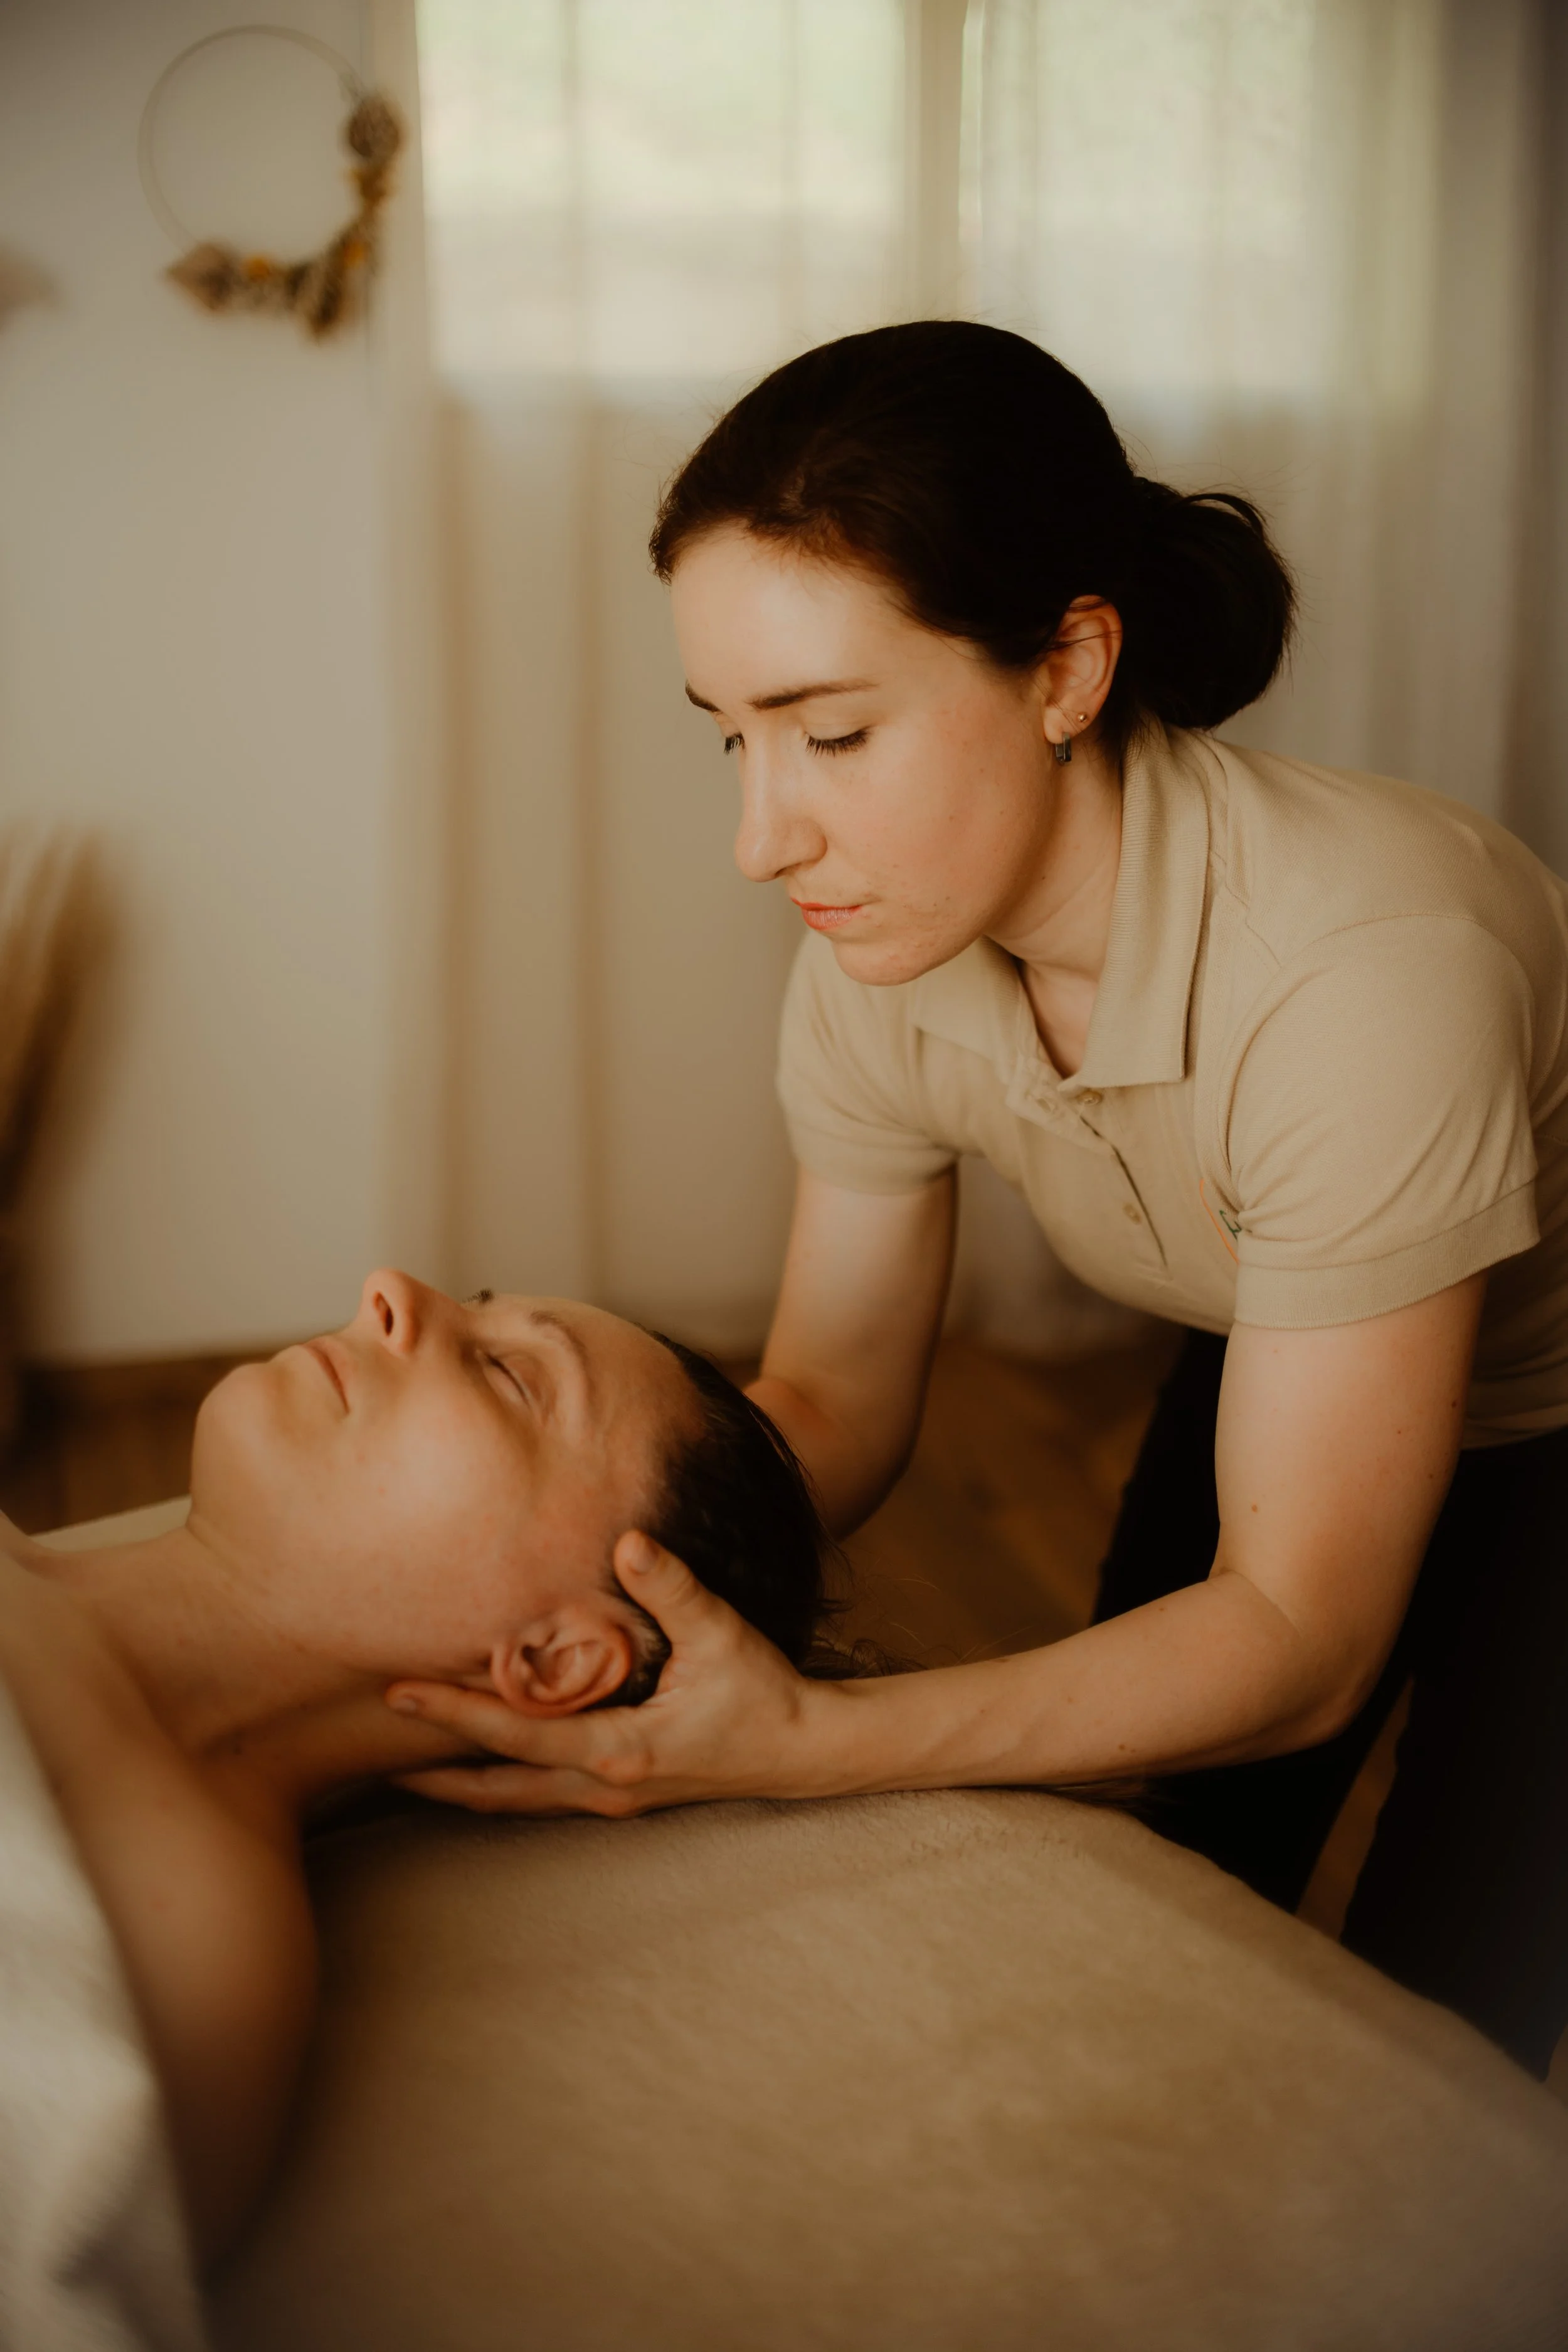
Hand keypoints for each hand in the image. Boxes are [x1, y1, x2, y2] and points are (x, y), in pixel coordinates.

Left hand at [386, 1532, 832, 1815]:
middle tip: (366, 1749)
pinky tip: (481, 1766)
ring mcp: (614, 1798)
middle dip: (433, 1767)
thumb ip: (675, 1588)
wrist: (808, 1750)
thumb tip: (629, 1541)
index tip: (397, 1693)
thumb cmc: (768, 1691)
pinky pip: (542, 1795)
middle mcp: (606, 1784)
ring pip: (515, 1799)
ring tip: (404, 1766)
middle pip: (497, 1784)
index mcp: (620, 1749)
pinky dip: (501, 1782)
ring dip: (461, 1782)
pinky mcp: (624, 1797)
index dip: (453, 1712)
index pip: (516, 1731)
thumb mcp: (724, 1634)